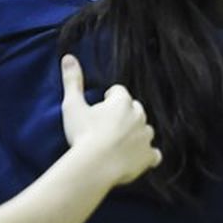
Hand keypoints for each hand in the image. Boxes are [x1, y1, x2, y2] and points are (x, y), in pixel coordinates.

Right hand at [59, 55, 161, 186]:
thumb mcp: (72, 106)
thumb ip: (72, 81)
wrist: (95, 165)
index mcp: (123, 102)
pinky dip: (147, 155)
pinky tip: (137, 158)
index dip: (109, 98)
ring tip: (118, 142)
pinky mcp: (149, 156)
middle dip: (124, 114)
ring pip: (145, 130)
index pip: (119, 92)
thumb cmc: (82, 135)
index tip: (100, 107)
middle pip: (135, 109)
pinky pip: (154, 154)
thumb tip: (68, 57)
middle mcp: (140, 116)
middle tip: (107, 126)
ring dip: (136, 133)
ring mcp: (147, 137)